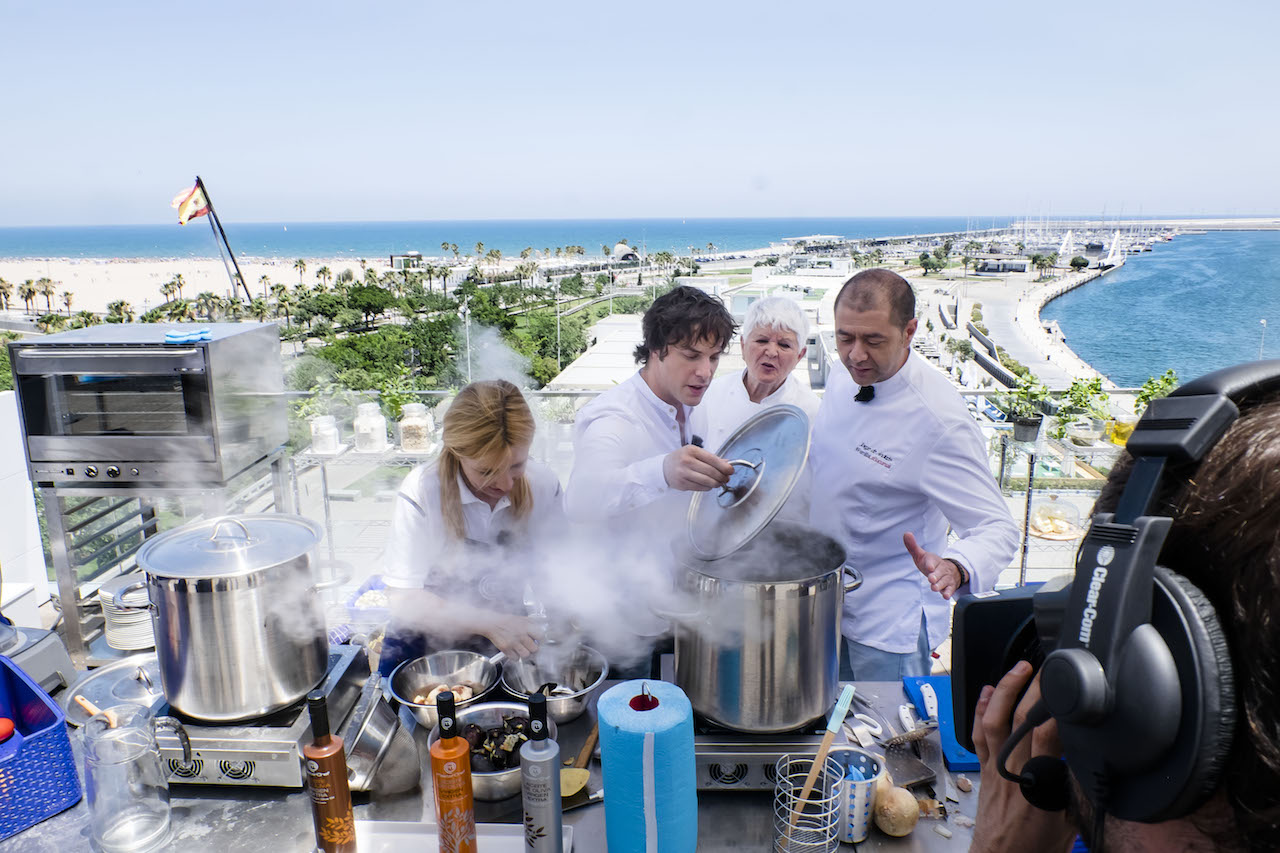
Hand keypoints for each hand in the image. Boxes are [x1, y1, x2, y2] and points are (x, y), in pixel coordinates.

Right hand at [481, 614, 541, 659]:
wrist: (491, 623)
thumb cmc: (506, 621)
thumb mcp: (520, 618)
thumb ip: (531, 623)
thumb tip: (541, 630)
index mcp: (526, 626)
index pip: (540, 636)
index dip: (540, 639)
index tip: (537, 640)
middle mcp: (521, 635)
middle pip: (535, 648)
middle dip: (533, 648)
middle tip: (530, 647)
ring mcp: (513, 643)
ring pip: (526, 655)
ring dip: (525, 653)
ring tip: (522, 650)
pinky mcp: (506, 649)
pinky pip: (515, 658)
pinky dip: (515, 657)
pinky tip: (514, 651)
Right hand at [663, 445, 733, 491]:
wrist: (664, 468)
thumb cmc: (682, 459)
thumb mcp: (695, 453)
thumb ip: (711, 458)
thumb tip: (727, 463)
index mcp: (692, 451)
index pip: (712, 459)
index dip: (724, 466)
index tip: (731, 470)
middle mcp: (687, 461)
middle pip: (711, 472)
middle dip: (722, 476)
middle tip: (726, 478)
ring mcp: (683, 473)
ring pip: (707, 481)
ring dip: (717, 483)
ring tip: (720, 482)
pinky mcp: (682, 484)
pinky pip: (700, 488)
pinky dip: (708, 487)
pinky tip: (709, 485)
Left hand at [903, 532, 963, 599]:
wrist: (948, 570)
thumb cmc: (930, 563)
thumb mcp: (921, 555)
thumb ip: (913, 546)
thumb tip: (906, 533)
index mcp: (933, 560)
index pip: (932, 561)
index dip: (931, 563)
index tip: (929, 566)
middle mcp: (941, 569)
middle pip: (940, 572)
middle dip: (936, 576)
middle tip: (931, 578)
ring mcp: (946, 578)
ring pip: (945, 581)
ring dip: (940, 585)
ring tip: (934, 588)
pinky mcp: (950, 586)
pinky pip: (950, 590)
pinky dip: (948, 593)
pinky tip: (945, 595)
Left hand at [970, 661, 1076, 852]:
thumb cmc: (1037, 845)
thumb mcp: (1070, 817)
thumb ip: (1078, 786)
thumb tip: (1093, 759)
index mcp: (1040, 782)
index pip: (1049, 735)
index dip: (1056, 707)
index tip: (1067, 687)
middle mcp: (1015, 769)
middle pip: (1021, 720)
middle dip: (1032, 689)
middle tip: (1045, 668)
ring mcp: (996, 766)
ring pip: (995, 720)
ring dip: (1006, 690)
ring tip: (1019, 669)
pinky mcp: (984, 769)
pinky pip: (979, 734)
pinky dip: (981, 709)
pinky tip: (988, 691)